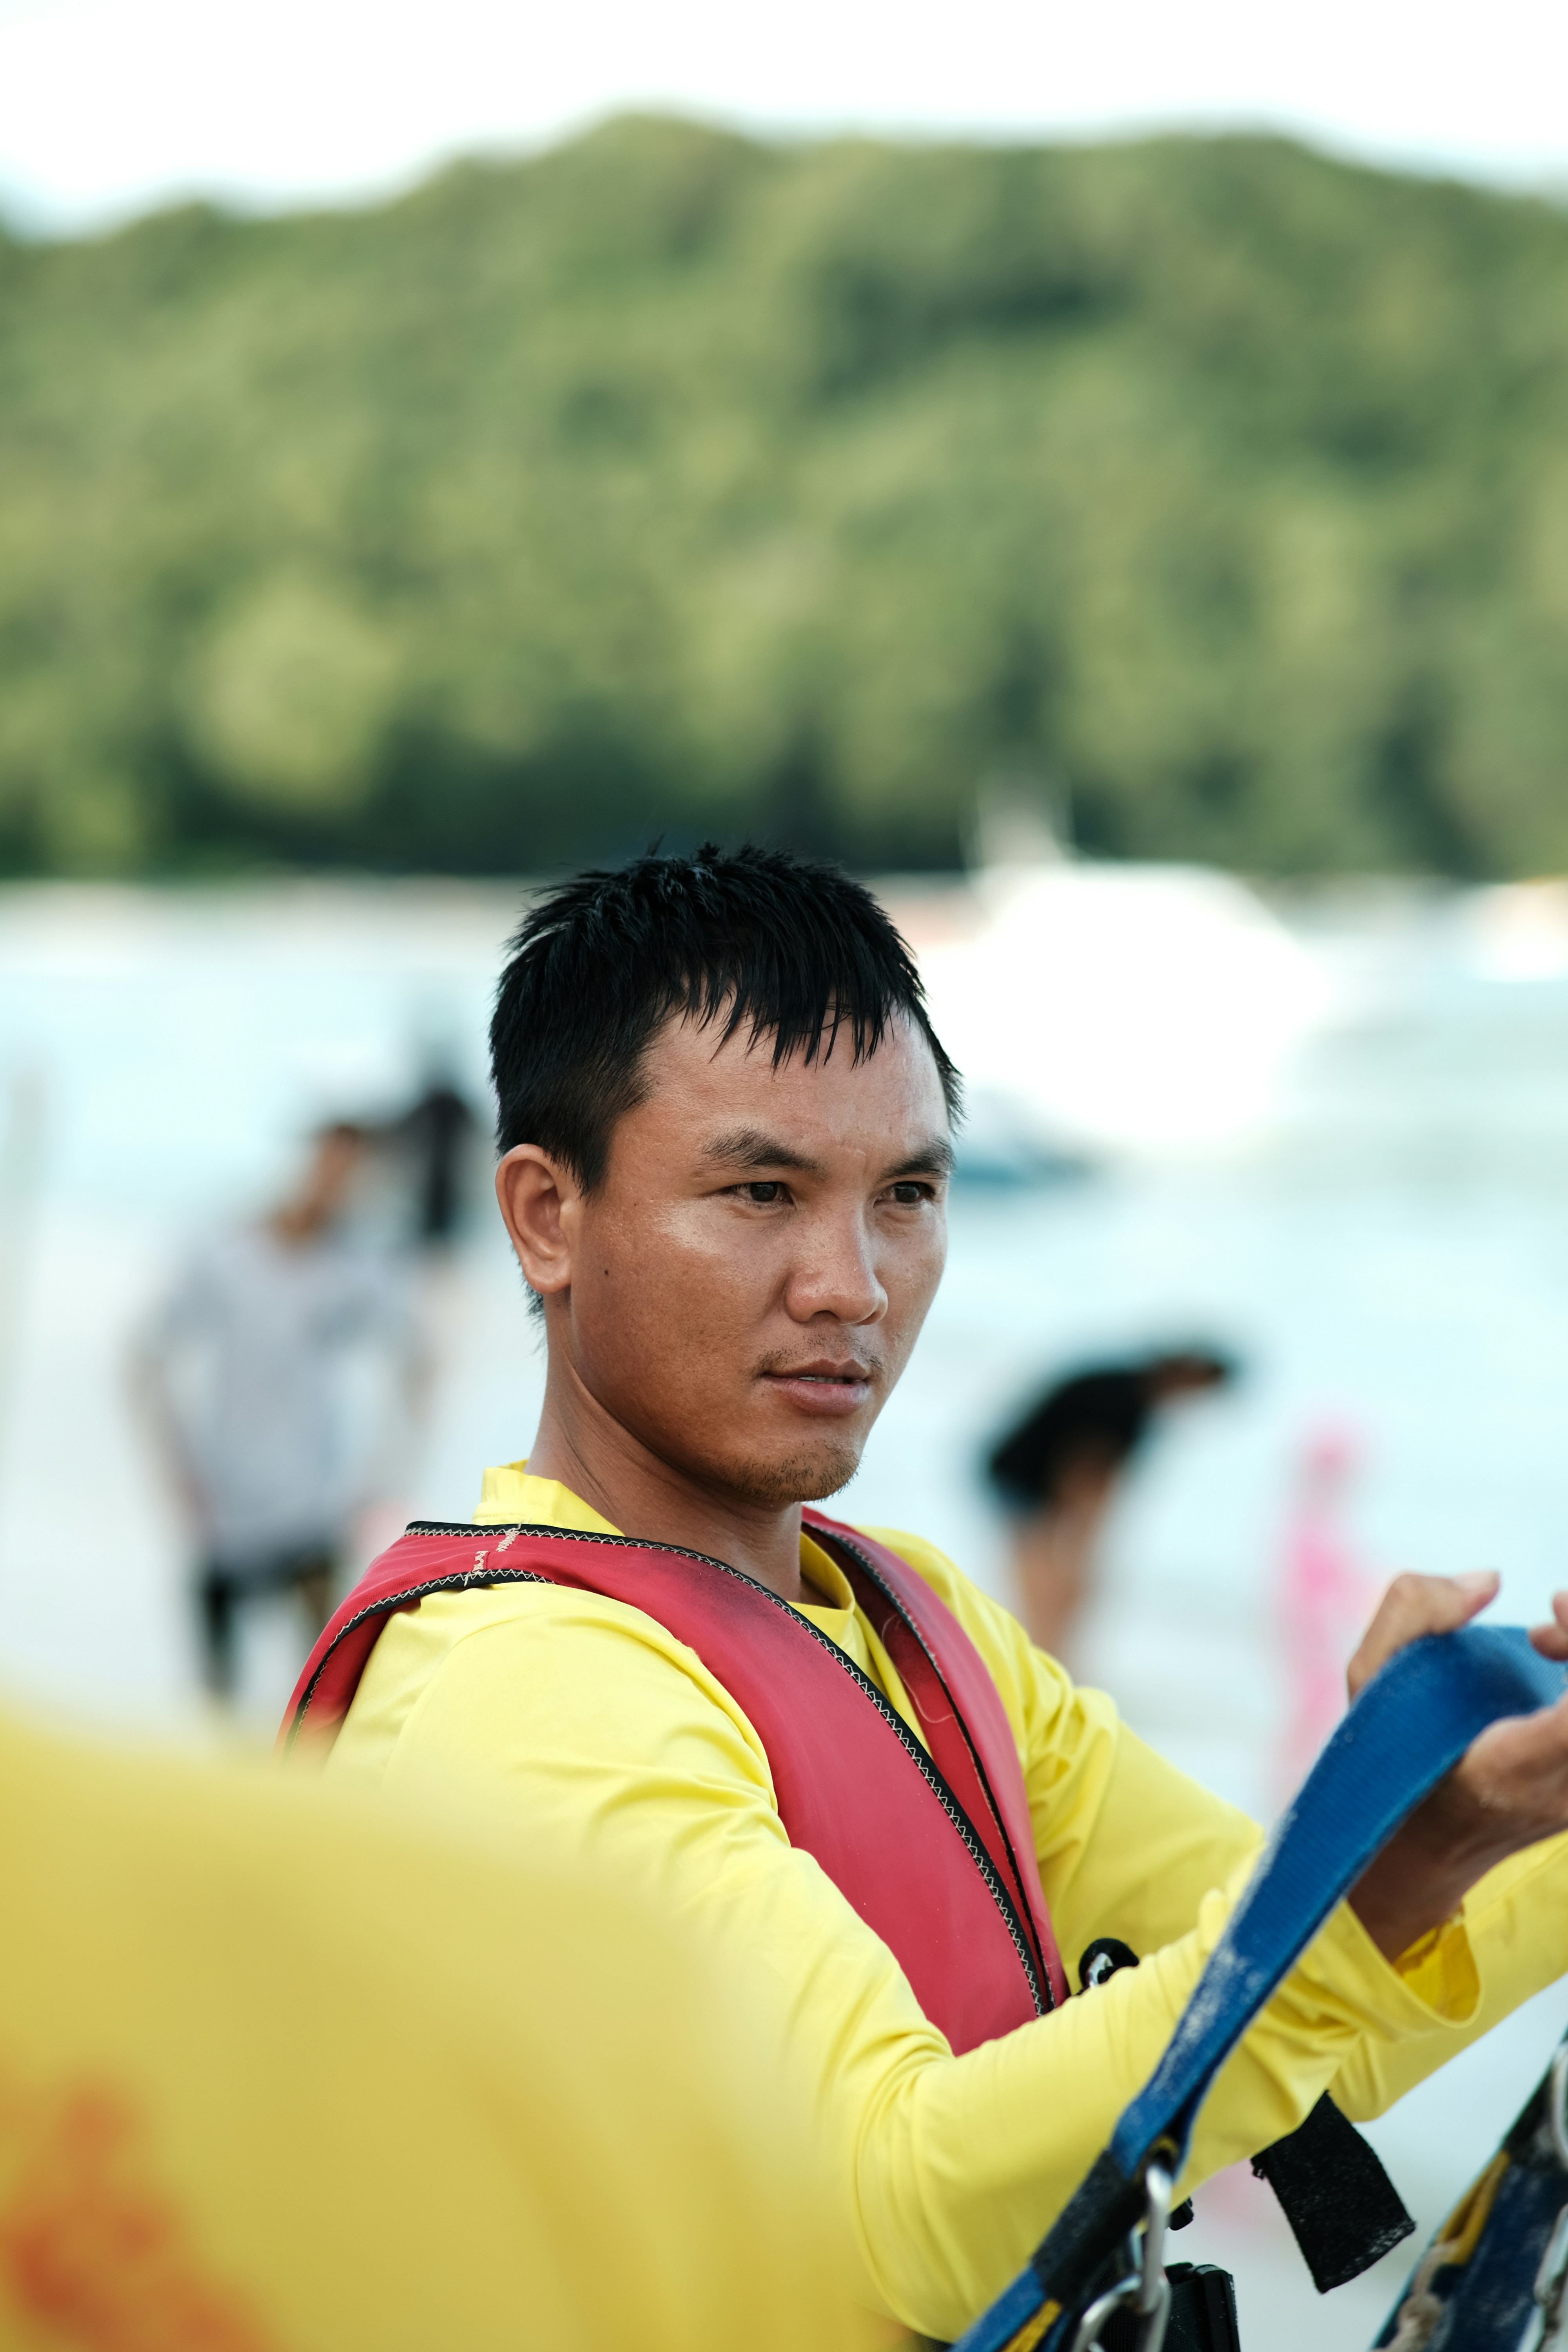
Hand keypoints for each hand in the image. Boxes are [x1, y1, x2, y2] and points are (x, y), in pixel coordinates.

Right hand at [1346, 1574, 1567, 1960]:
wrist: (1415, 1852)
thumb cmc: (1386, 1761)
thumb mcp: (1368, 1680)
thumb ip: (1413, 1610)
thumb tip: (1488, 1581)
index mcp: (1507, 1770)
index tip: (1555, 1605)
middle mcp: (1560, 1793)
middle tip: (1553, 1610)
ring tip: (1545, 1639)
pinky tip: (1554, 1662)